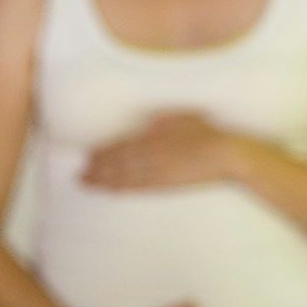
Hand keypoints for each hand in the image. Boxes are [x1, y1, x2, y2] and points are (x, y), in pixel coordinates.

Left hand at [82, 112, 244, 190]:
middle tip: (79, 173)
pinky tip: (111, 191)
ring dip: (102, 180)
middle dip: (96, 167)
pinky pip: (138, 187)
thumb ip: (164, 118)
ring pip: (122, 175)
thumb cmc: (210, 132)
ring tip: (86, 183)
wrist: (227, 153)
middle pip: (116, 161)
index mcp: (153, 134)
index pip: (121, 143)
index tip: (88, 154)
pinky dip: (121, 189)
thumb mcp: (186, 116)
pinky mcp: (165, 183)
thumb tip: (148, 120)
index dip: (103, 150)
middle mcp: (149, 152)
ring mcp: (156, 169)